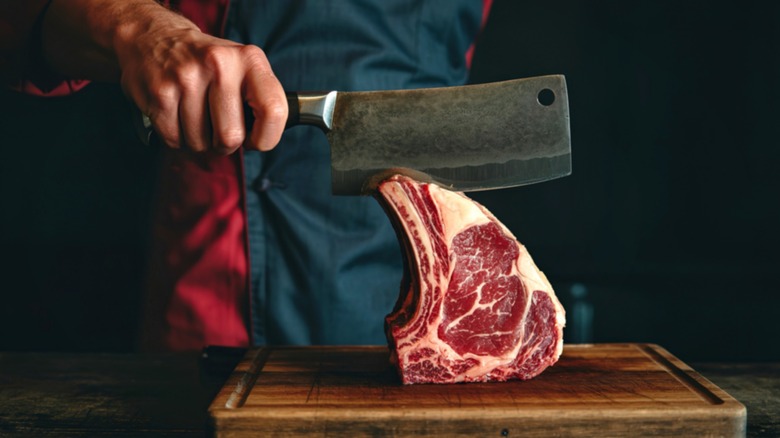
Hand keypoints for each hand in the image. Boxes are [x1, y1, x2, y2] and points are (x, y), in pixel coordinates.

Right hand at [114, 7, 286, 153]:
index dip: (266, 138)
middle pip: (230, 137)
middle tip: (217, 128)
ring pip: (200, 143)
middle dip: (224, 144)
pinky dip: (177, 138)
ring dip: (198, 141)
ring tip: (195, 118)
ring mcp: (186, 78)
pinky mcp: (161, 92)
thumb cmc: (208, 64)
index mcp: (249, 59)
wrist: (153, 38)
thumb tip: (267, 138)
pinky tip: (177, 117)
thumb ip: (261, 99)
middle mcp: (219, 64)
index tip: (254, 140)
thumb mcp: (243, 68)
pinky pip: (174, 139)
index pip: (273, 111)